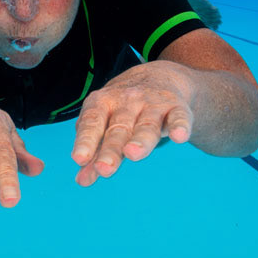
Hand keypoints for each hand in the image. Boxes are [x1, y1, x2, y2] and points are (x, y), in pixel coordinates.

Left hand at [71, 61, 193, 186]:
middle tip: (104, 168)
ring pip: (146, 125)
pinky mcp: (177, 106)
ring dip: (140, 140)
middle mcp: (127, 100)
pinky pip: (179, 117)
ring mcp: (152, 103)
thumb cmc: (124, 109)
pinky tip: (179, 137)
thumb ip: (94, 152)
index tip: (78, 159)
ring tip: (133, 154)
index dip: (85, 140)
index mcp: (103, 103)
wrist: (160, 76)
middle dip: (111, 149)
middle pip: (118, 129)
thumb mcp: (105, 124)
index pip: (92, 122)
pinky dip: (179, 126)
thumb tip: (82, 181)